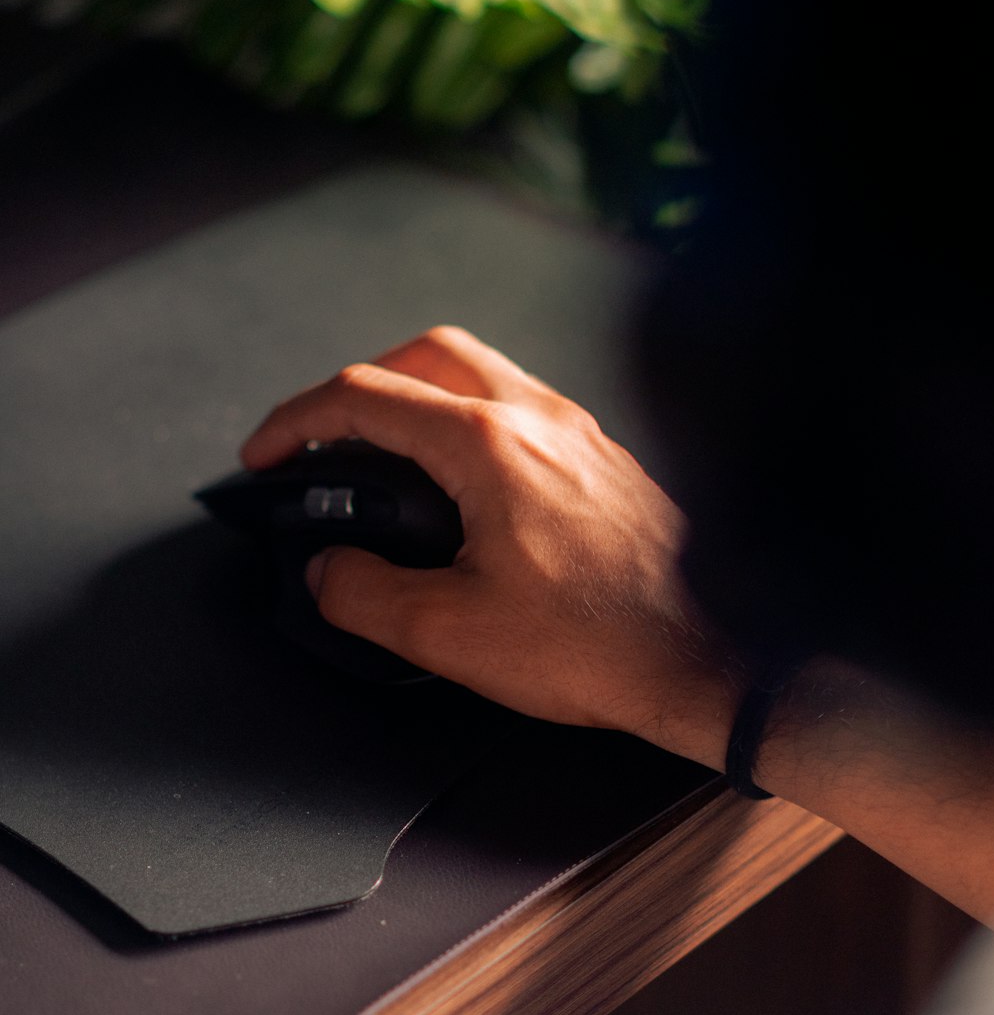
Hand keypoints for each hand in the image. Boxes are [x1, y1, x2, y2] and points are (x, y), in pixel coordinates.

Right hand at [240, 326, 743, 771]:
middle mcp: (539, 419)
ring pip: (480, 371)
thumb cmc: (599, 646)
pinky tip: (463, 485)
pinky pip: (521, 407)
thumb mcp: (449, 634)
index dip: (294, 423)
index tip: (265, 457)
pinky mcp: (605, 460)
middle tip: (324, 438)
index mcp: (489, 446)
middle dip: (357, 386)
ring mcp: (580, 433)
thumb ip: (363, 594)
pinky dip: (469, 420)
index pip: (364, 398)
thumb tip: (325, 569)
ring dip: (419, 395)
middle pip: (424, 354)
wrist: (707, 661)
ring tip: (386, 457)